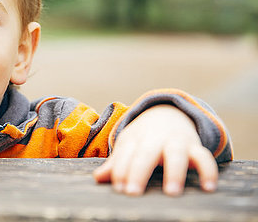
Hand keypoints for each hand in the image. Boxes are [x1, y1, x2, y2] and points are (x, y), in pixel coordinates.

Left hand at [93, 104, 217, 195]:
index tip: (118, 188)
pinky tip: (209, 188)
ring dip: (174, 172)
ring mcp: (176, 142)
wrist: (166, 113)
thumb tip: (97, 179)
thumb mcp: (128, 146)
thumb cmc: (143, 138)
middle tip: (132, 193)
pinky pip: (205, 157)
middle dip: (138, 172)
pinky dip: (209, 170)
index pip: (125, 155)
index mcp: (134, 139)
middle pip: (145, 154)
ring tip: (172, 192)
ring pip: (175, 154)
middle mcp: (155, 140)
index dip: (120, 170)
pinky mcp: (195, 147)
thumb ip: (116, 164)